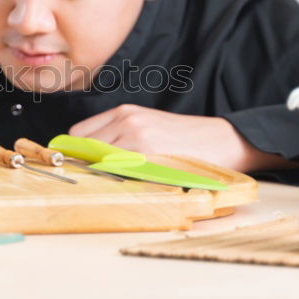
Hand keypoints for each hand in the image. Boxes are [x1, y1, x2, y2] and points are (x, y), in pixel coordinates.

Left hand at [68, 104, 293, 171]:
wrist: (223, 140)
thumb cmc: (185, 140)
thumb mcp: (148, 128)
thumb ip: (118, 138)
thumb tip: (87, 160)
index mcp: (124, 113)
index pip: (78, 134)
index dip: (74, 154)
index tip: (75, 168)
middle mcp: (126, 120)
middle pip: (83, 148)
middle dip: (83, 166)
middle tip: (91, 181)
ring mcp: (137, 136)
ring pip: (97, 160)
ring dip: (99, 175)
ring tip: (113, 184)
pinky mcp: (149, 154)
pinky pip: (118, 171)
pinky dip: (116, 180)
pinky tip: (128, 184)